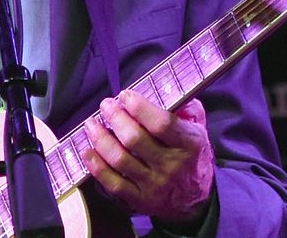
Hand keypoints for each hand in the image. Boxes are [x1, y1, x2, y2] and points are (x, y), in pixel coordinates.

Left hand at [81, 90, 214, 226]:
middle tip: (105, 106)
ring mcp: (155, 184)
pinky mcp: (140, 200)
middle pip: (134, 139)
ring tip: (91, 124)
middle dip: (115, 118)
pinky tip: (88, 151)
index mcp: (188, 144)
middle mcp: (171, 165)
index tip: (125, 96)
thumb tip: (163, 87)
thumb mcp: (199, 128)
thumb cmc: (193, 156)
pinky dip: (97, 166)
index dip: (139, 107)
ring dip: (100, 139)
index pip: (161, 123)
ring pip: (120, 159)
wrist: (196, 200)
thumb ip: (186, 106)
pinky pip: (113, 183)